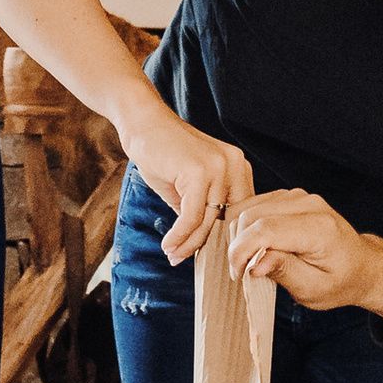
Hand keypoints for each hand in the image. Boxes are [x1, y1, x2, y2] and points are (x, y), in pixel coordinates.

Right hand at [120, 104, 253, 260]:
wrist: (142, 123)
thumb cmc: (162, 154)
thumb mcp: (187, 187)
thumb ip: (199, 212)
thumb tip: (199, 246)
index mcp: (238, 168)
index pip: (240, 213)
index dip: (224, 238)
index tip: (207, 258)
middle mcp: (236, 166)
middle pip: (226, 220)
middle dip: (207, 246)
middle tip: (185, 260)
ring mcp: (220, 167)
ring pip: (208, 221)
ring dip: (188, 244)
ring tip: (172, 256)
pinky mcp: (200, 172)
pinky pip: (191, 215)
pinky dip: (179, 235)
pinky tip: (167, 244)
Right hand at [229, 188, 382, 325]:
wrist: (360, 265)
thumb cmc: (339, 281)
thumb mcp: (313, 289)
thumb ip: (283, 272)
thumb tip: (253, 264)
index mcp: (319, 229)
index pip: (265, 230)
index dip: (242, 252)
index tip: (238, 275)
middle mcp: (309, 204)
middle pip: (251, 216)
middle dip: (238, 246)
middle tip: (243, 272)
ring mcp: (298, 196)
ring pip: (247, 208)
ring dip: (240, 236)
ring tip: (252, 260)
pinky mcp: (289, 196)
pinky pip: (253, 205)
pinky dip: (246, 226)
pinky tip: (256, 246)